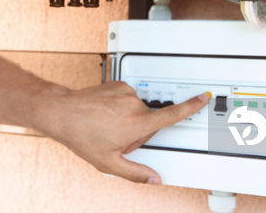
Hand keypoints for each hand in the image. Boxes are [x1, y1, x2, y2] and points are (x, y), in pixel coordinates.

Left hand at [32, 82, 209, 184]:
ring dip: (127, 118)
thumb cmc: (82, 135)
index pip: (171, 115)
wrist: (62, 112)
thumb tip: (153, 179)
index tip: (203, 97)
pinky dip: (119, 106)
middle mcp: (133, 105)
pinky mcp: (116, 85)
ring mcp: (124, 93)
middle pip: (149, 120)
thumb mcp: (108, 163)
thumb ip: (135, 173)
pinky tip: (105, 114)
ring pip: (136, 109)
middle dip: (138, 131)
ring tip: (107, 125)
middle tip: (117, 137)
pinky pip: (126, 98)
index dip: (191, 107)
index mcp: (136, 124)